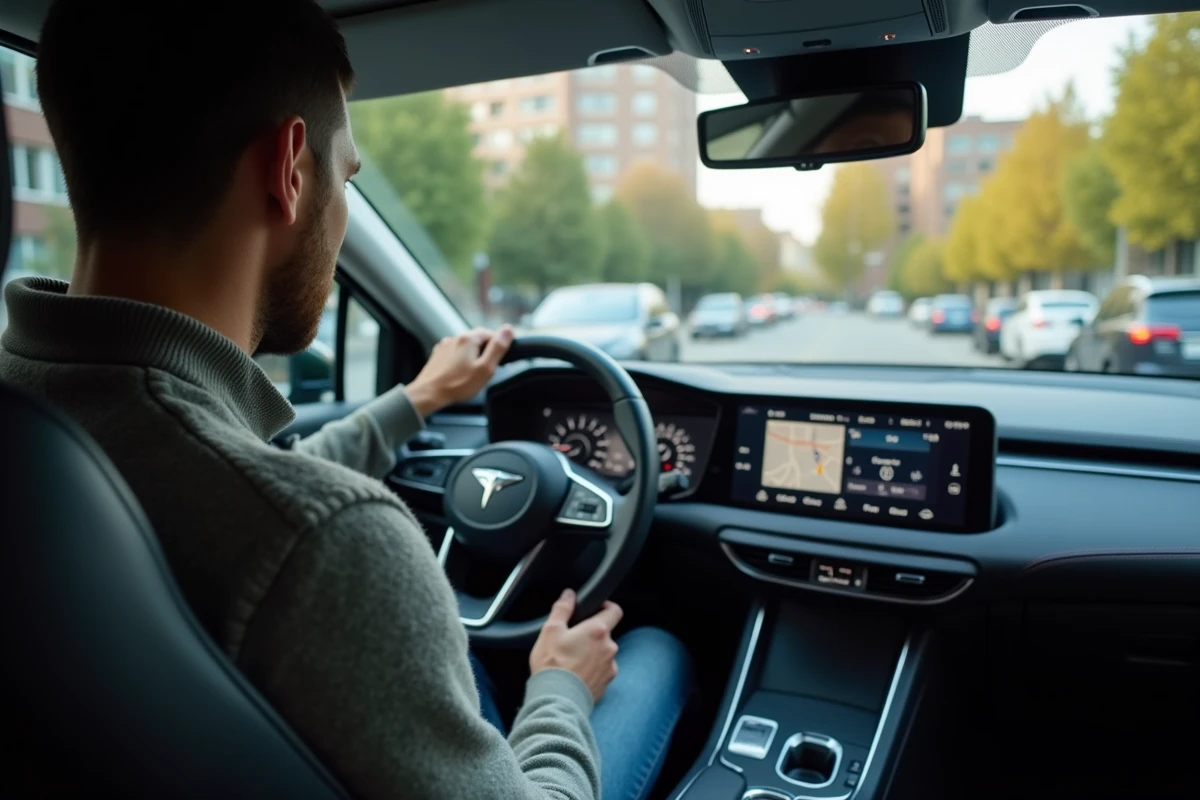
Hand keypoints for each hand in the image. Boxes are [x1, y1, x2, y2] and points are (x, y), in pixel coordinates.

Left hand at [406, 325, 513, 417]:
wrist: (429, 394)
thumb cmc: (457, 384)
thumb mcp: (485, 368)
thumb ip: (498, 348)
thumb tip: (508, 329)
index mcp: (469, 339)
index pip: (491, 333)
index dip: (499, 344)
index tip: (501, 357)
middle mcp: (455, 338)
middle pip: (477, 339)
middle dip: (485, 350)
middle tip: (488, 367)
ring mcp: (445, 346)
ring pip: (465, 346)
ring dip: (472, 355)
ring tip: (473, 372)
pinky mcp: (437, 355)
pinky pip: (454, 353)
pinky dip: (460, 360)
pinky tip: (460, 373)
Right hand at [529, 589, 622, 703]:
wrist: (556, 701)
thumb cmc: (552, 665)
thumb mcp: (551, 631)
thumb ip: (562, 609)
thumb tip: (569, 594)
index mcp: (598, 631)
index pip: (615, 611)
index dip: (606, 607)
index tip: (596, 609)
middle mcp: (609, 648)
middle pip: (605, 634)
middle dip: (592, 634)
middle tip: (572, 639)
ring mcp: (610, 667)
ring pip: (603, 653)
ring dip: (592, 653)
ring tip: (572, 660)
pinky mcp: (606, 684)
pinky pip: (602, 671)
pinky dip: (592, 670)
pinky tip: (575, 675)